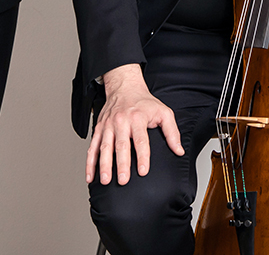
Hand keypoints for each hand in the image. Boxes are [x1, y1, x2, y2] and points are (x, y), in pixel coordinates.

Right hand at [87, 64, 183, 184]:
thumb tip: (178, 150)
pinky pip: (92, 147)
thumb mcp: (164, 112)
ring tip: (106, 180)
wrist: (125, 87)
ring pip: (104, 147)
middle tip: (123, 180)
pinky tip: (90, 176)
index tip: (143, 171)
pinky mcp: (98, 128)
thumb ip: (172, 132)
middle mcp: (121, 121)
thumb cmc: (144, 103)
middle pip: (121, 145)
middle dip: (121, 164)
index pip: (141, 140)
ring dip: (104, 165)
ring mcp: (108, 125)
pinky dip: (90, 162)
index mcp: (137, 118)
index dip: (142, 156)